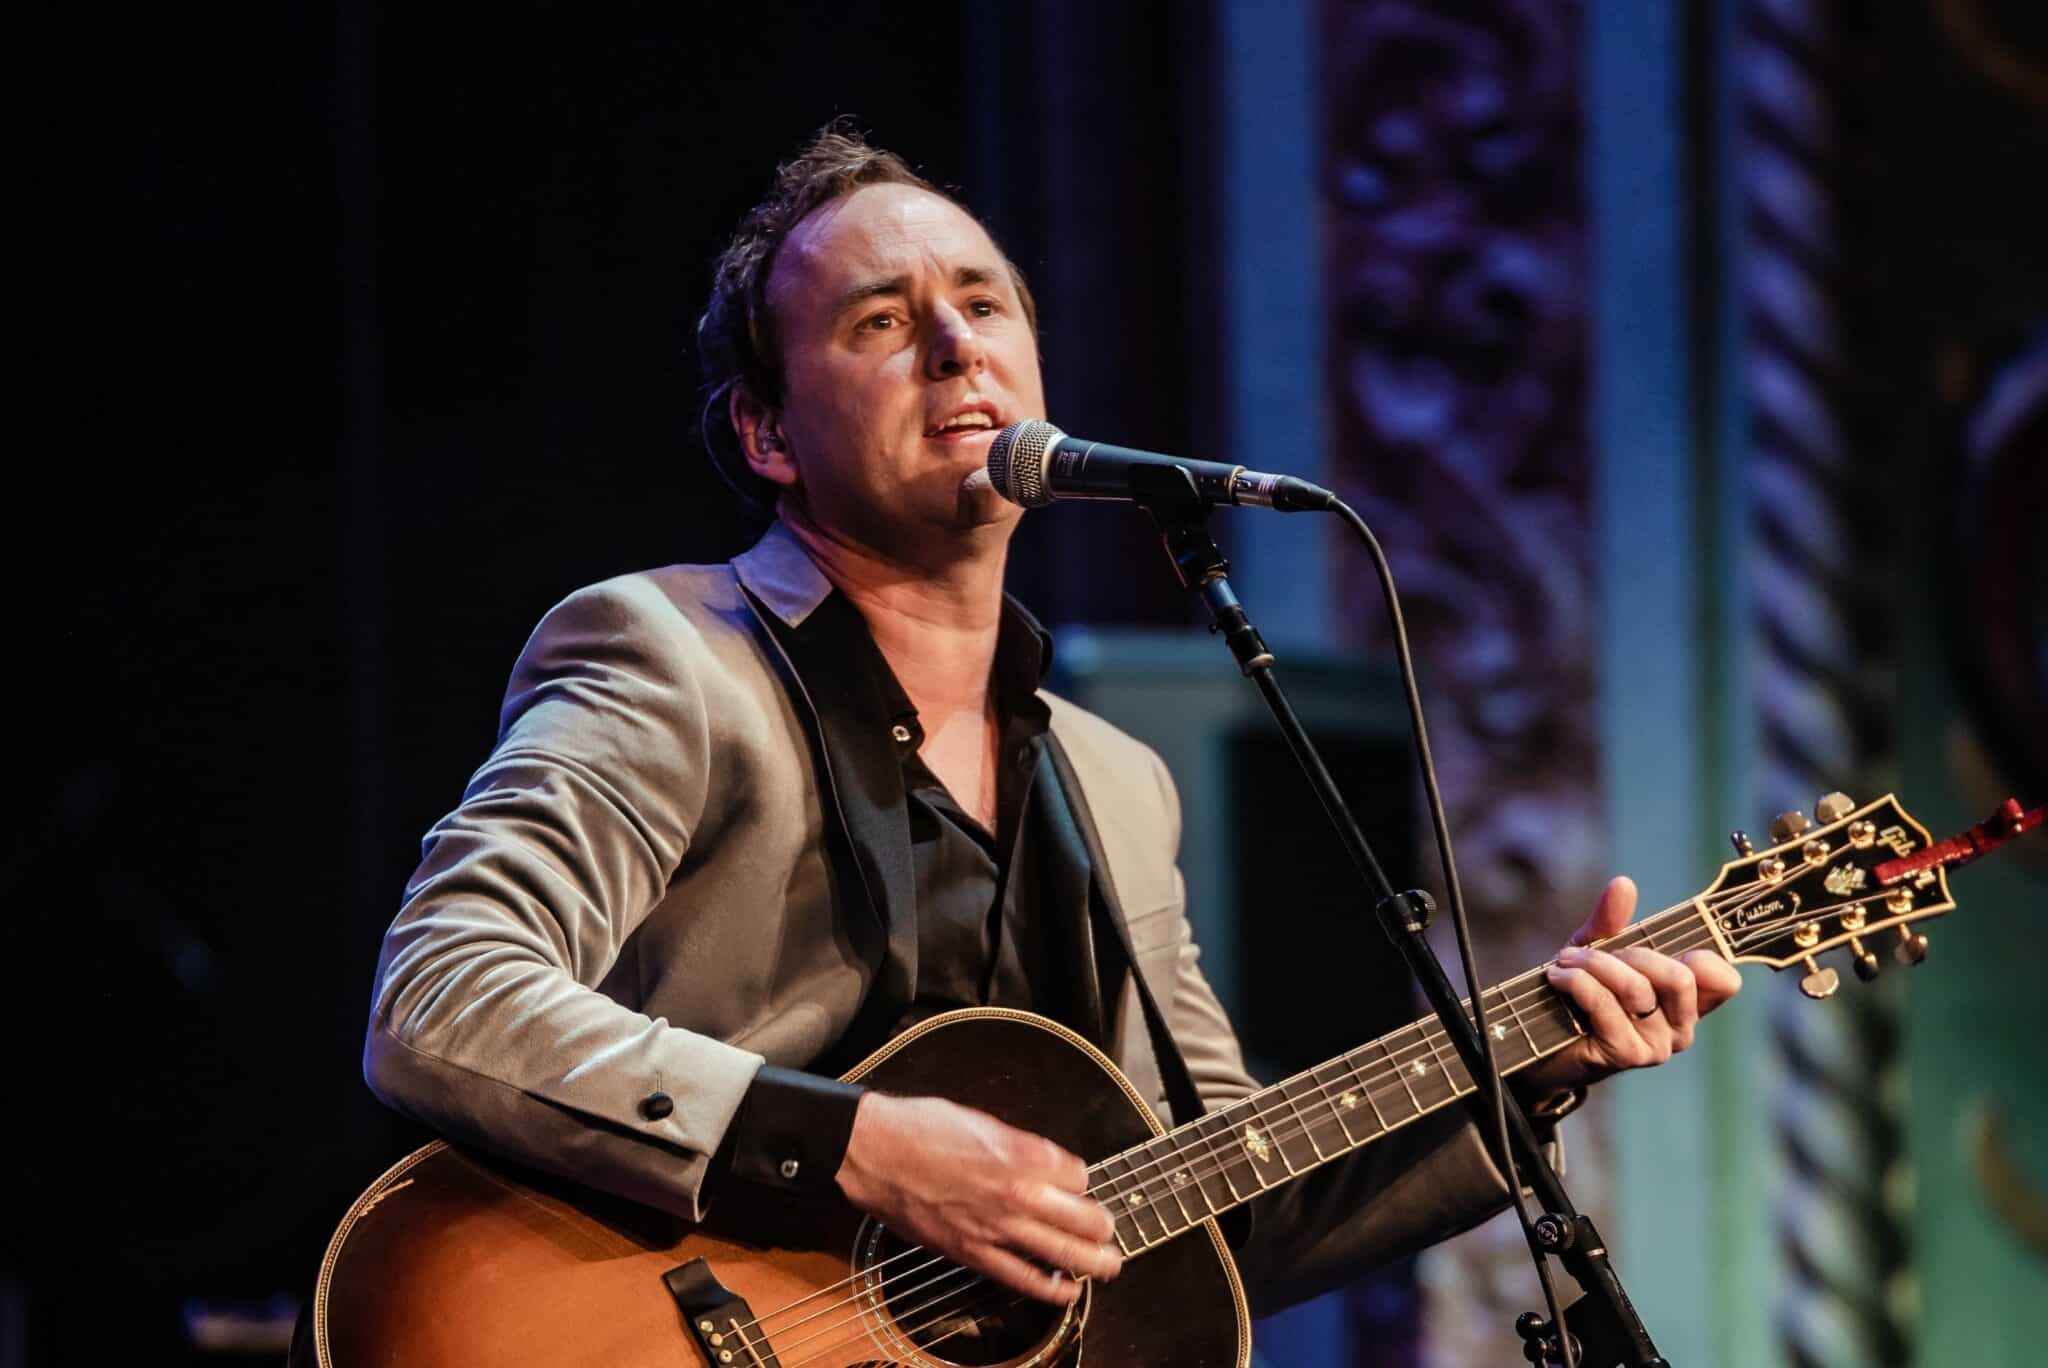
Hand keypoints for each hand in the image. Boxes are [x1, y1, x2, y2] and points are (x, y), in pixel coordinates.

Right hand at [833, 1093, 1121, 1304]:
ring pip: (1064, 1255)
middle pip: (1086, 1219)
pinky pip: (1022, 1278)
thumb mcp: (984, 1120)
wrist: (875, 1152)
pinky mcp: (973, 1253)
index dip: (1080, 1179)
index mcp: (1023, 1153)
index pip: (1080, 1175)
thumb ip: (1021, 1145)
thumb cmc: (921, 1127)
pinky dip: (1051, 1289)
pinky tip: (1068, 1290)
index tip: (1075, 1182)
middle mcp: (1018, 1193)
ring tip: (1109, 1264)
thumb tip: (1046, 1163)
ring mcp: (997, 1228)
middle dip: (1104, 1227)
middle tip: (1111, 1230)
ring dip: (1095, 1263)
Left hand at [1520, 876, 1743, 1096]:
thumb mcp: (1595, 950)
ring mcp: (1656, 1046)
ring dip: (1594, 965)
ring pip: (1637, 990)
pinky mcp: (1625, 1055)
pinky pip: (1605, 1005)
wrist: (1539, 1040)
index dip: (1706, 957)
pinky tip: (1558, 977)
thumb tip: (1623, 884)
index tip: (1676, 944)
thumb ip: (1611, 921)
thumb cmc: (1577, 993)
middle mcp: (1680, 1027)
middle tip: (1595, 953)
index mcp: (1685, 1001)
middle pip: (1680, 978)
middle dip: (1633, 954)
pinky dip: (1577, 982)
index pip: (1724, 981)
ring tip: (1565, 961)